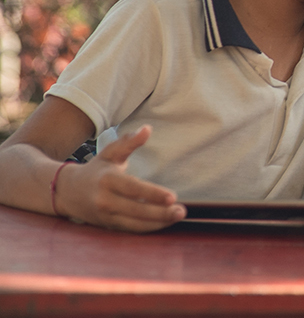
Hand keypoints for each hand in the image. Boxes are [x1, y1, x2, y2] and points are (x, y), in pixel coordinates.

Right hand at [57, 125, 185, 231]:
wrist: (67, 192)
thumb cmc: (96, 169)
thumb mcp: (111, 153)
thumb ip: (129, 142)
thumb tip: (147, 129)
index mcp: (107, 180)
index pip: (133, 188)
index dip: (152, 194)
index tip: (173, 196)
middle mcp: (104, 200)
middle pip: (135, 210)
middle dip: (160, 213)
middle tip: (181, 211)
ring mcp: (105, 215)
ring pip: (133, 224)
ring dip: (157, 223)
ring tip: (177, 217)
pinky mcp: (108, 225)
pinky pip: (130, 230)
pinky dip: (147, 228)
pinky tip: (164, 223)